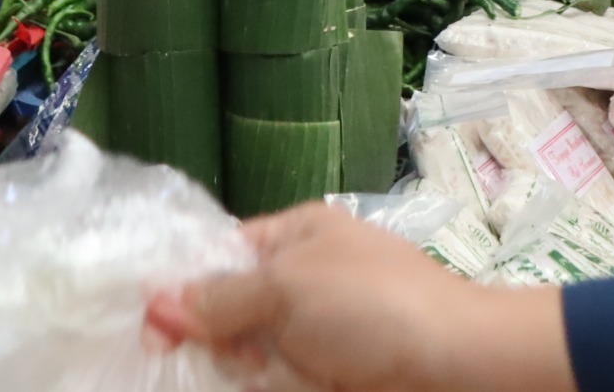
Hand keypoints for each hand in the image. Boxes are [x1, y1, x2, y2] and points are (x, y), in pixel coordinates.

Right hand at [148, 204, 571, 391]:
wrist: (459, 368)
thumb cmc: (374, 308)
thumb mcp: (289, 287)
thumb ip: (222, 297)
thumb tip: (157, 299)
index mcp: (296, 237)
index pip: (220, 255)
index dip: (183, 290)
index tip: (154, 329)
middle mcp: (303, 282)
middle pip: (227, 313)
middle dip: (213, 340)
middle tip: (221, 359)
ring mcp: (318, 336)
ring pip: (248, 357)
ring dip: (239, 372)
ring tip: (259, 377)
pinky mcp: (327, 378)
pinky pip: (276, 381)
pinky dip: (262, 385)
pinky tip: (262, 387)